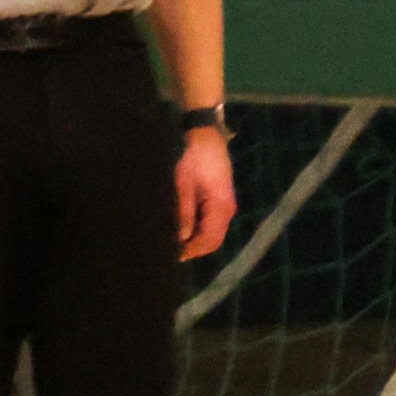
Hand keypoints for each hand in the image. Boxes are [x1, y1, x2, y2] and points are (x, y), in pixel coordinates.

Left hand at [174, 126, 235, 259]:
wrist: (206, 138)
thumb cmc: (193, 158)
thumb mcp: (182, 185)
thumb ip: (183, 213)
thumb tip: (180, 239)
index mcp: (221, 206)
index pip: (210, 240)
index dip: (192, 251)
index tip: (171, 256)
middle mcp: (227, 210)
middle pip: (212, 241)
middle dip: (193, 250)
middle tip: (168, 253)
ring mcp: (224, 206)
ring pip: (212, 234)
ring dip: (194, 241)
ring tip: (171, 244)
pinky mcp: (218, 202)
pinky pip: (210, 224)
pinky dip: (197, 231)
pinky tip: (179, 230)